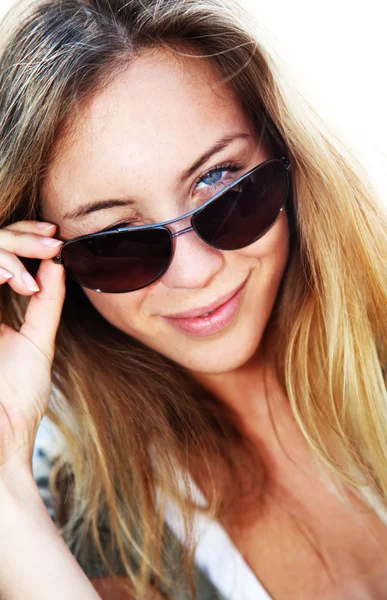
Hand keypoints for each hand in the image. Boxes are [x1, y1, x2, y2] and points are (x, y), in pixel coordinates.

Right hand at [0, 220, 64, 477]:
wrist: (1, 442)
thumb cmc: (17, 400)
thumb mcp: (38, 343)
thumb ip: (47, 303)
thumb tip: (58, 264)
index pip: (0, 260)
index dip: (22, 240)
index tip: (55, 239)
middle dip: (17, 239)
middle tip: (50, 242)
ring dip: (4, 252)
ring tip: (30, 271)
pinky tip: (14, 279)